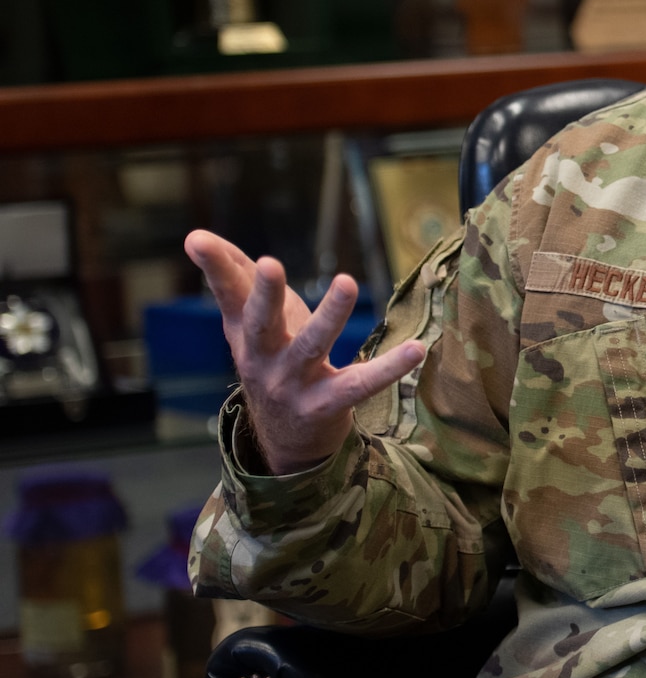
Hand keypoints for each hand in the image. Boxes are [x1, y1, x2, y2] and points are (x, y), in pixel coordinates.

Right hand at [184, 230, 423, 474]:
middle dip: (265, 294)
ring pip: (312, 346)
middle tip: (270, 263)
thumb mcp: (248, 324)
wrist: (286, 440)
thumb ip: (233, 279)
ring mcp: (294, 384)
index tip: (195, 239)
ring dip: (330, 314)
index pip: (227, 295)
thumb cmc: (272, 361)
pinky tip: (417, 348)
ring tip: (346, 281)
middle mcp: (263, 359)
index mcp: (245, 333)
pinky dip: (389, 368)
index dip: (214, 267)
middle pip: (261, 323)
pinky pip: (360, 384)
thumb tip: (197, 237)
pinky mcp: (328, 404)